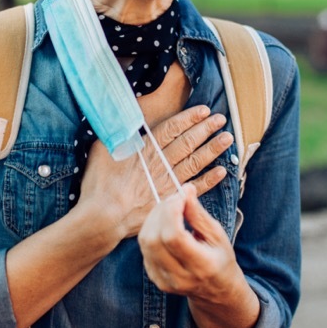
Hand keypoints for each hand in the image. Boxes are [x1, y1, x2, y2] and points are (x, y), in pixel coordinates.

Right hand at [75, 106, 231, 241]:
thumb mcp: (102, 148)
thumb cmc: (99, 183)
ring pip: (196, 162)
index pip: (173, 128)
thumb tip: (127, 119)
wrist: (103, 216)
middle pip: (188, 142)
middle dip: (206, 129)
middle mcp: (161, 163)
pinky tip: (221, 171)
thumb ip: (119, 133)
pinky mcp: (170, 200)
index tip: (204, 111)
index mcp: (146, 149)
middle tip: (221, 119)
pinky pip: (195, 188)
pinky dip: (210, 180)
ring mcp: (168, 182)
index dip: (190, 118)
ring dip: (213, 149)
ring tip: (227, 139)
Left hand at [137, 183, 235, 297]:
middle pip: (154, 239)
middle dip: (160, 212)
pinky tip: (164, 225)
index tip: (180, 196)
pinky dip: (151, 230)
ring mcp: (164, 280)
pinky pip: (144, 249)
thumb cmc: (220, 259)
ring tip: (168, 210)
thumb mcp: (217, 235)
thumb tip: (185, 190)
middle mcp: (180, 277)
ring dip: (153, 219)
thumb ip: (198, 214)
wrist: (216, 290)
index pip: (174, 237)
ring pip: (145, 242)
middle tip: (173, 199)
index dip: (171, 211)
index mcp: (201, 266)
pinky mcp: (154, 278)